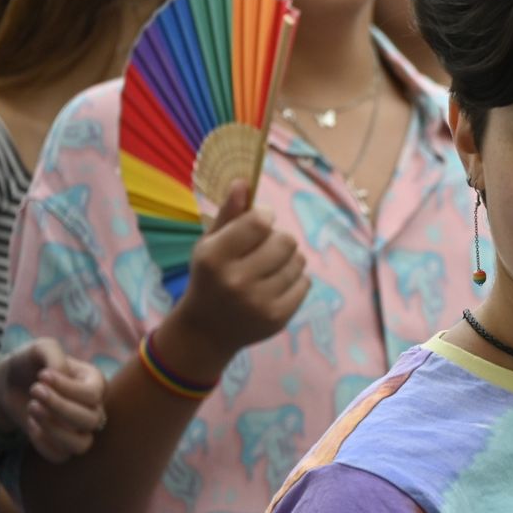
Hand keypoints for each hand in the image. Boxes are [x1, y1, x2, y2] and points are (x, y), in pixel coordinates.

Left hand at [0, 339, 107, 462]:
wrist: (10, 383)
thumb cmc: (30, 364)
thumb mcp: (41, 348)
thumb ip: (53, 353)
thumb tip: (59, 374)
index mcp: (95, 383)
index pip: (94, 395)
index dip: (67, 388)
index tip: (41, 376)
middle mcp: (93, 408)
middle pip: (91, 420)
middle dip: (59, 407)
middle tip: (34, 390)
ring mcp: (78, 429)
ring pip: (82, 444)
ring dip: (54, 430)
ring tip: (32, 408)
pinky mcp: (60, 445)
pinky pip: (61, 456)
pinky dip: (43, 444)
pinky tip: (30, 425)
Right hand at [164, 181, 309, 381]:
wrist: (207, 330)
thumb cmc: (209, 278)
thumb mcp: (209, 244)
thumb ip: (229, 214)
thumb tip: (244, 181)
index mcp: (214, 257)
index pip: (260, 222)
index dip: (265, 218)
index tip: (258, 224)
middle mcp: (236, 281)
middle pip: (286, 240)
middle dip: (278, 240)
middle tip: (264, 250)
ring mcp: (259, 302)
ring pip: (298, 261)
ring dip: (288, 260)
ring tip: (269, 268)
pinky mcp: (278, 317)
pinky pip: (305, 283)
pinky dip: (295, 280)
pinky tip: (275, 285)